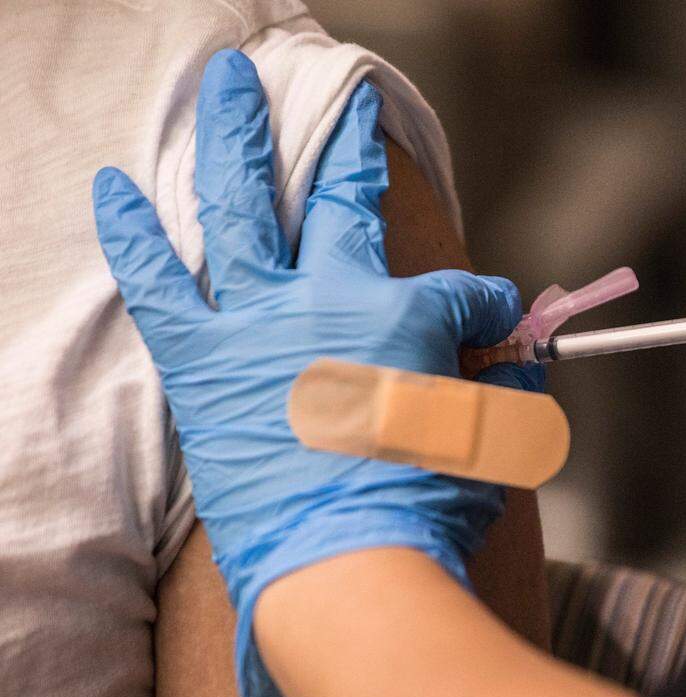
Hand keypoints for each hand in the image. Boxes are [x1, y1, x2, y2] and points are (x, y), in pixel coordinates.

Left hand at [92, 49, 536, 696]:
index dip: (487, 307)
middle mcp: (332, 300)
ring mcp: (260, 324)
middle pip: (343, 203)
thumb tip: (521, 355)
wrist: (347, 570)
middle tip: (351, 109)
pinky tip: (110, 186)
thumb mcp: (494, 442)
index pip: (461, 291)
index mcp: (409, 319)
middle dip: (353, 149)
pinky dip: (132, 235)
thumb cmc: (427, 510)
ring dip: (236, 138)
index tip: (497, 328)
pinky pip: (158, 287)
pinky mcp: (204, 364)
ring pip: (242, 209)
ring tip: (226, 83)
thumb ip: (509, 385)